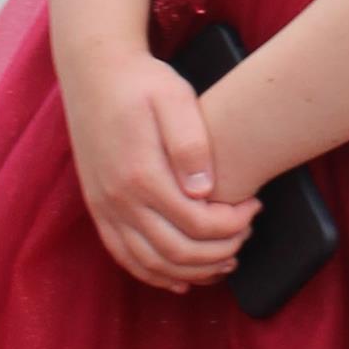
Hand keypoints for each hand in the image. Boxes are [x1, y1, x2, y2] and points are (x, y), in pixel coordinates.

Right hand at [65, 48, 259, 292]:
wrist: (94, 71)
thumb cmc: (142, 82)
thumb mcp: (174, 98)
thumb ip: (191, 144)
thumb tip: (204, 191)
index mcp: (141, 174)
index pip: (196, 223)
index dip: (233, 224)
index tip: (254, 207)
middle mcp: (118, 199)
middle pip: (176, 251)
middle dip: (219, 251)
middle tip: (245, 235)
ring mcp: (105, 207)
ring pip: (150, 263)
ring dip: (192, 270)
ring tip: (224, 260)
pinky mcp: (98, 208)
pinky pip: (125, 256)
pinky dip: (155, 274)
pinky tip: (181, 277)